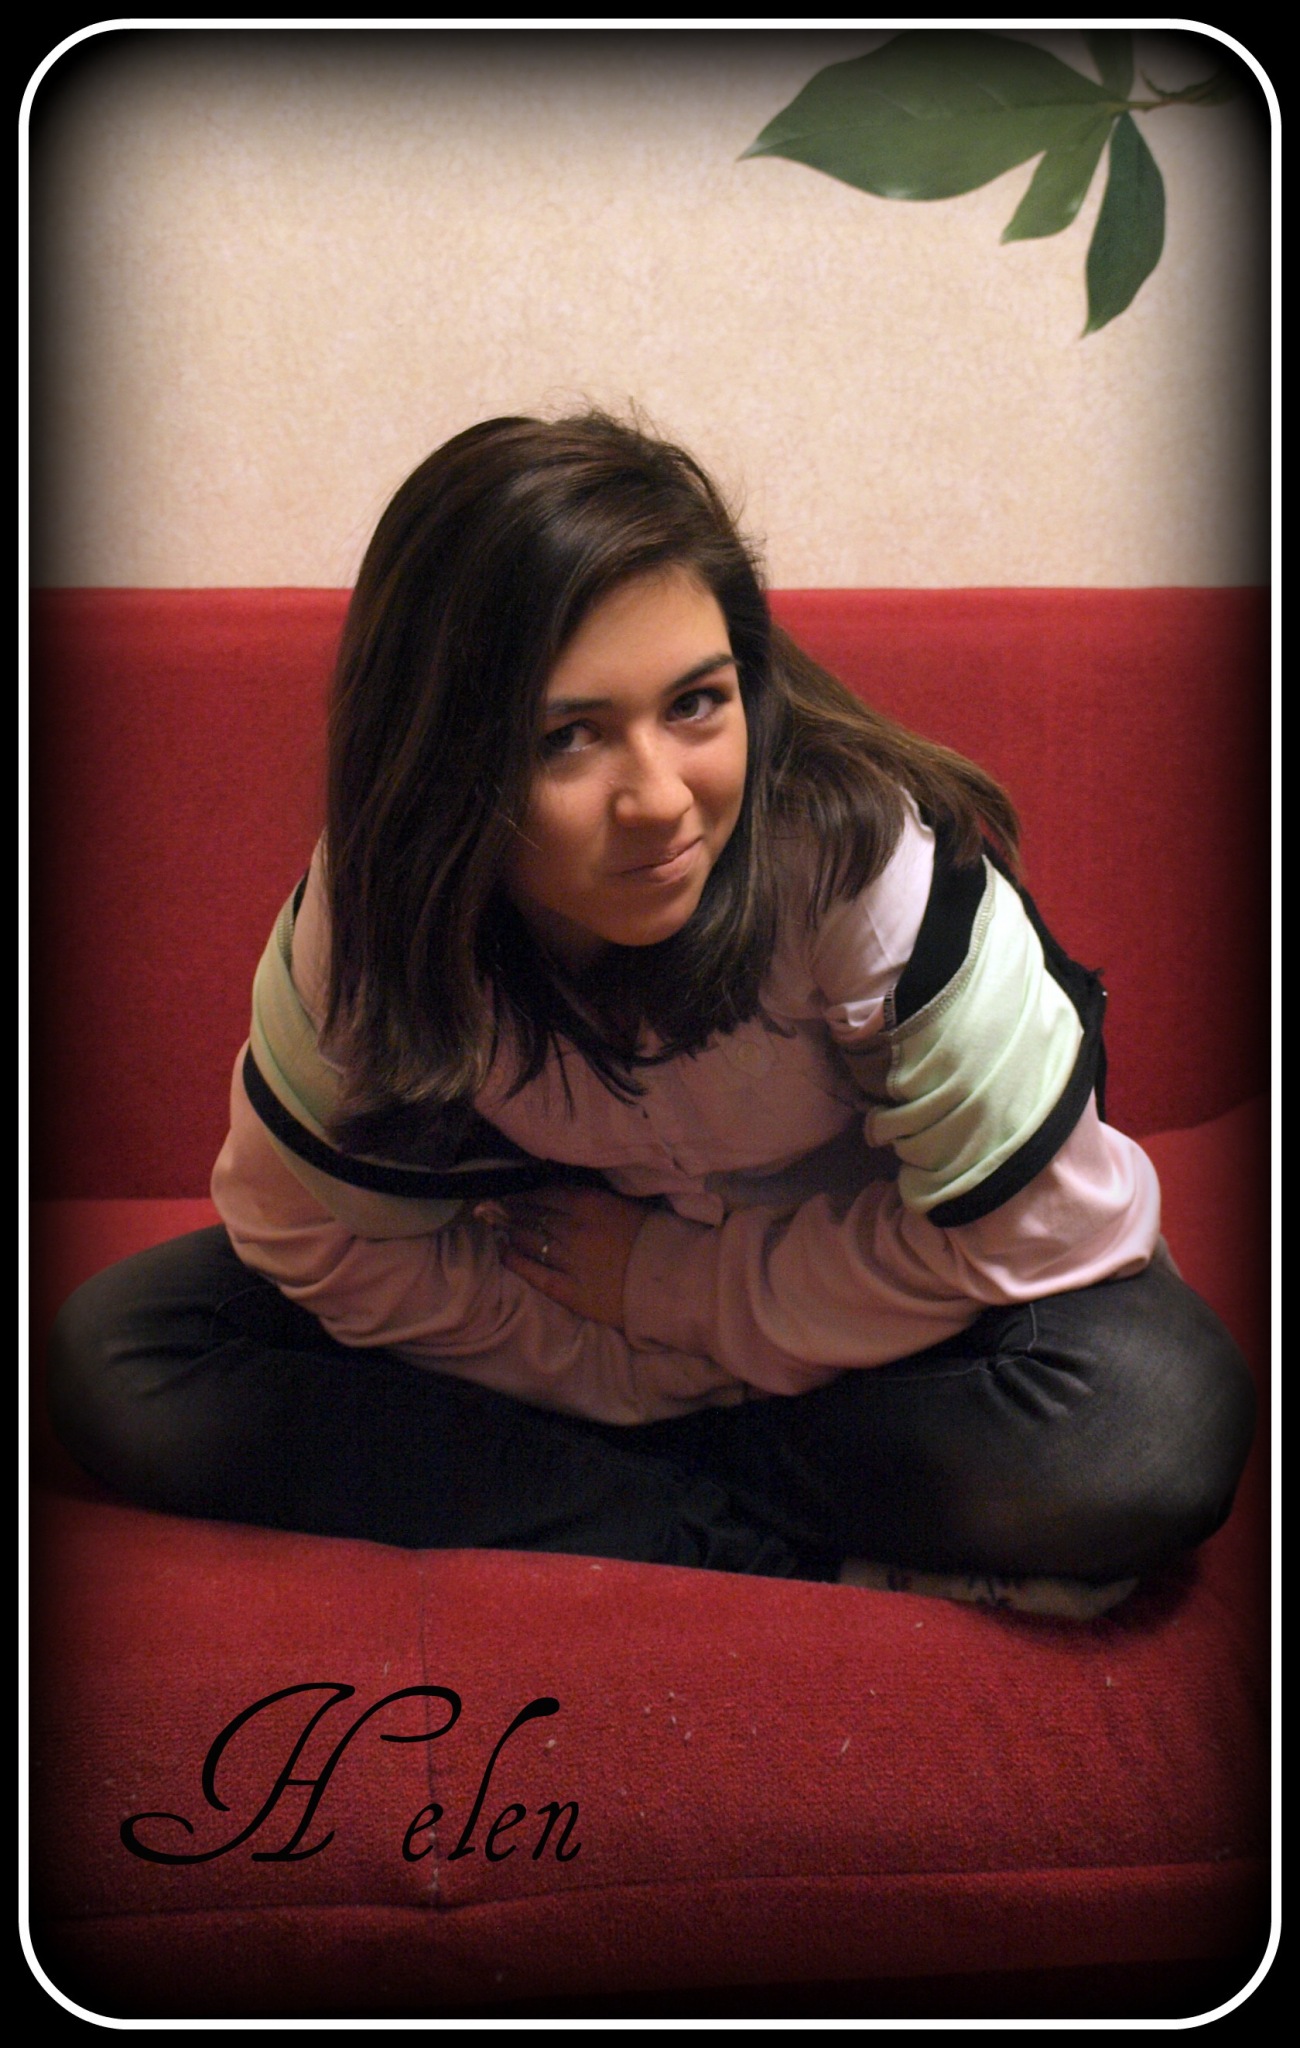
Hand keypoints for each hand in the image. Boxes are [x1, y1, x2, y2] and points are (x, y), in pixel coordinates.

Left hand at [475, 1186, 649, 1330]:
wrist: (678, 1280)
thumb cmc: (659, 1238)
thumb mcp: (627, 1205)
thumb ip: (595, 1200)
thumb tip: (566, 1195)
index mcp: (590, 1204)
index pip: (545, 1193)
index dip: (526, 1193)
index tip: (514, 1192)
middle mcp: (573, 1229)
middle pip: (532, 1215)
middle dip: (512, 1211)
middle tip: (495, 1208)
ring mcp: (570, 1261)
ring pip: (530, 1241)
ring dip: (512, 1231)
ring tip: (500, 1226)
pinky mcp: (571, 1292)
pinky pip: (536, 1275)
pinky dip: (516, 1261)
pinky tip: (505, 1252)